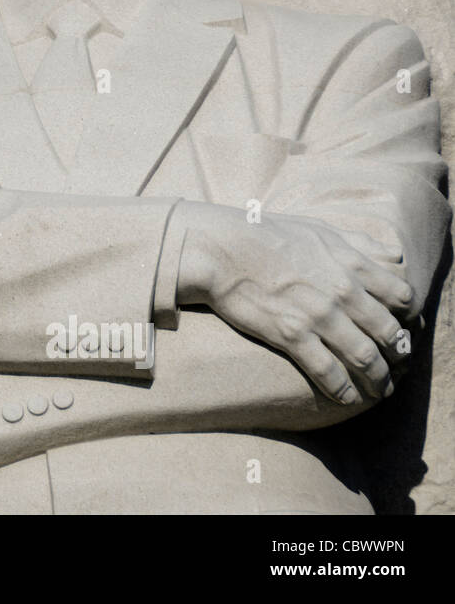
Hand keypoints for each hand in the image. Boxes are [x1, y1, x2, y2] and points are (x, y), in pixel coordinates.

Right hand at [174, 202, 411, 404]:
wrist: (220, 249)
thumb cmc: (265, 234)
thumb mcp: (318, 229)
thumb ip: (358, 243)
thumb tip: (392, 257)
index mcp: (350, 264)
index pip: (401, 297)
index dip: (408, 317)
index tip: (404, 328)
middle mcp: (342, 292)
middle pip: (388, 332)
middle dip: (399, 354)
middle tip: (398, 366)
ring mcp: (318, 315)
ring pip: (365, 357)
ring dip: (378, 379)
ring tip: (381, 390)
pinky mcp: (291, 335)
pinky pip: (327, 371)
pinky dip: (342, 389)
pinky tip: (347, 398)